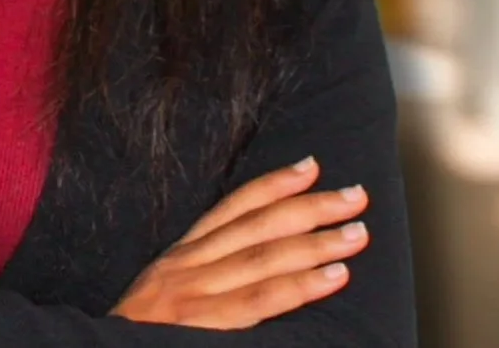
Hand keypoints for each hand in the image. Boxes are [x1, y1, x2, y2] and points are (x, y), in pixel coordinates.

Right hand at [111, 156, 369, 329]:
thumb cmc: (141, 335)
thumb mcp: (164, 295)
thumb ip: (203, 276)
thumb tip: (254, 261)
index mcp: (180, 256)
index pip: (232, 208)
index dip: (273, 184)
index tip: (311, 167)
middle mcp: (186, 265)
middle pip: (256, 226)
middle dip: (310, 207)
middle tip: (355, 195)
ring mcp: (192, 294)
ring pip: (263, 258)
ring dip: (316, 242)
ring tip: (357, 233)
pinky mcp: (199, 325)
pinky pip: (259, 301)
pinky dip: (299, 286)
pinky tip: (333, 276)